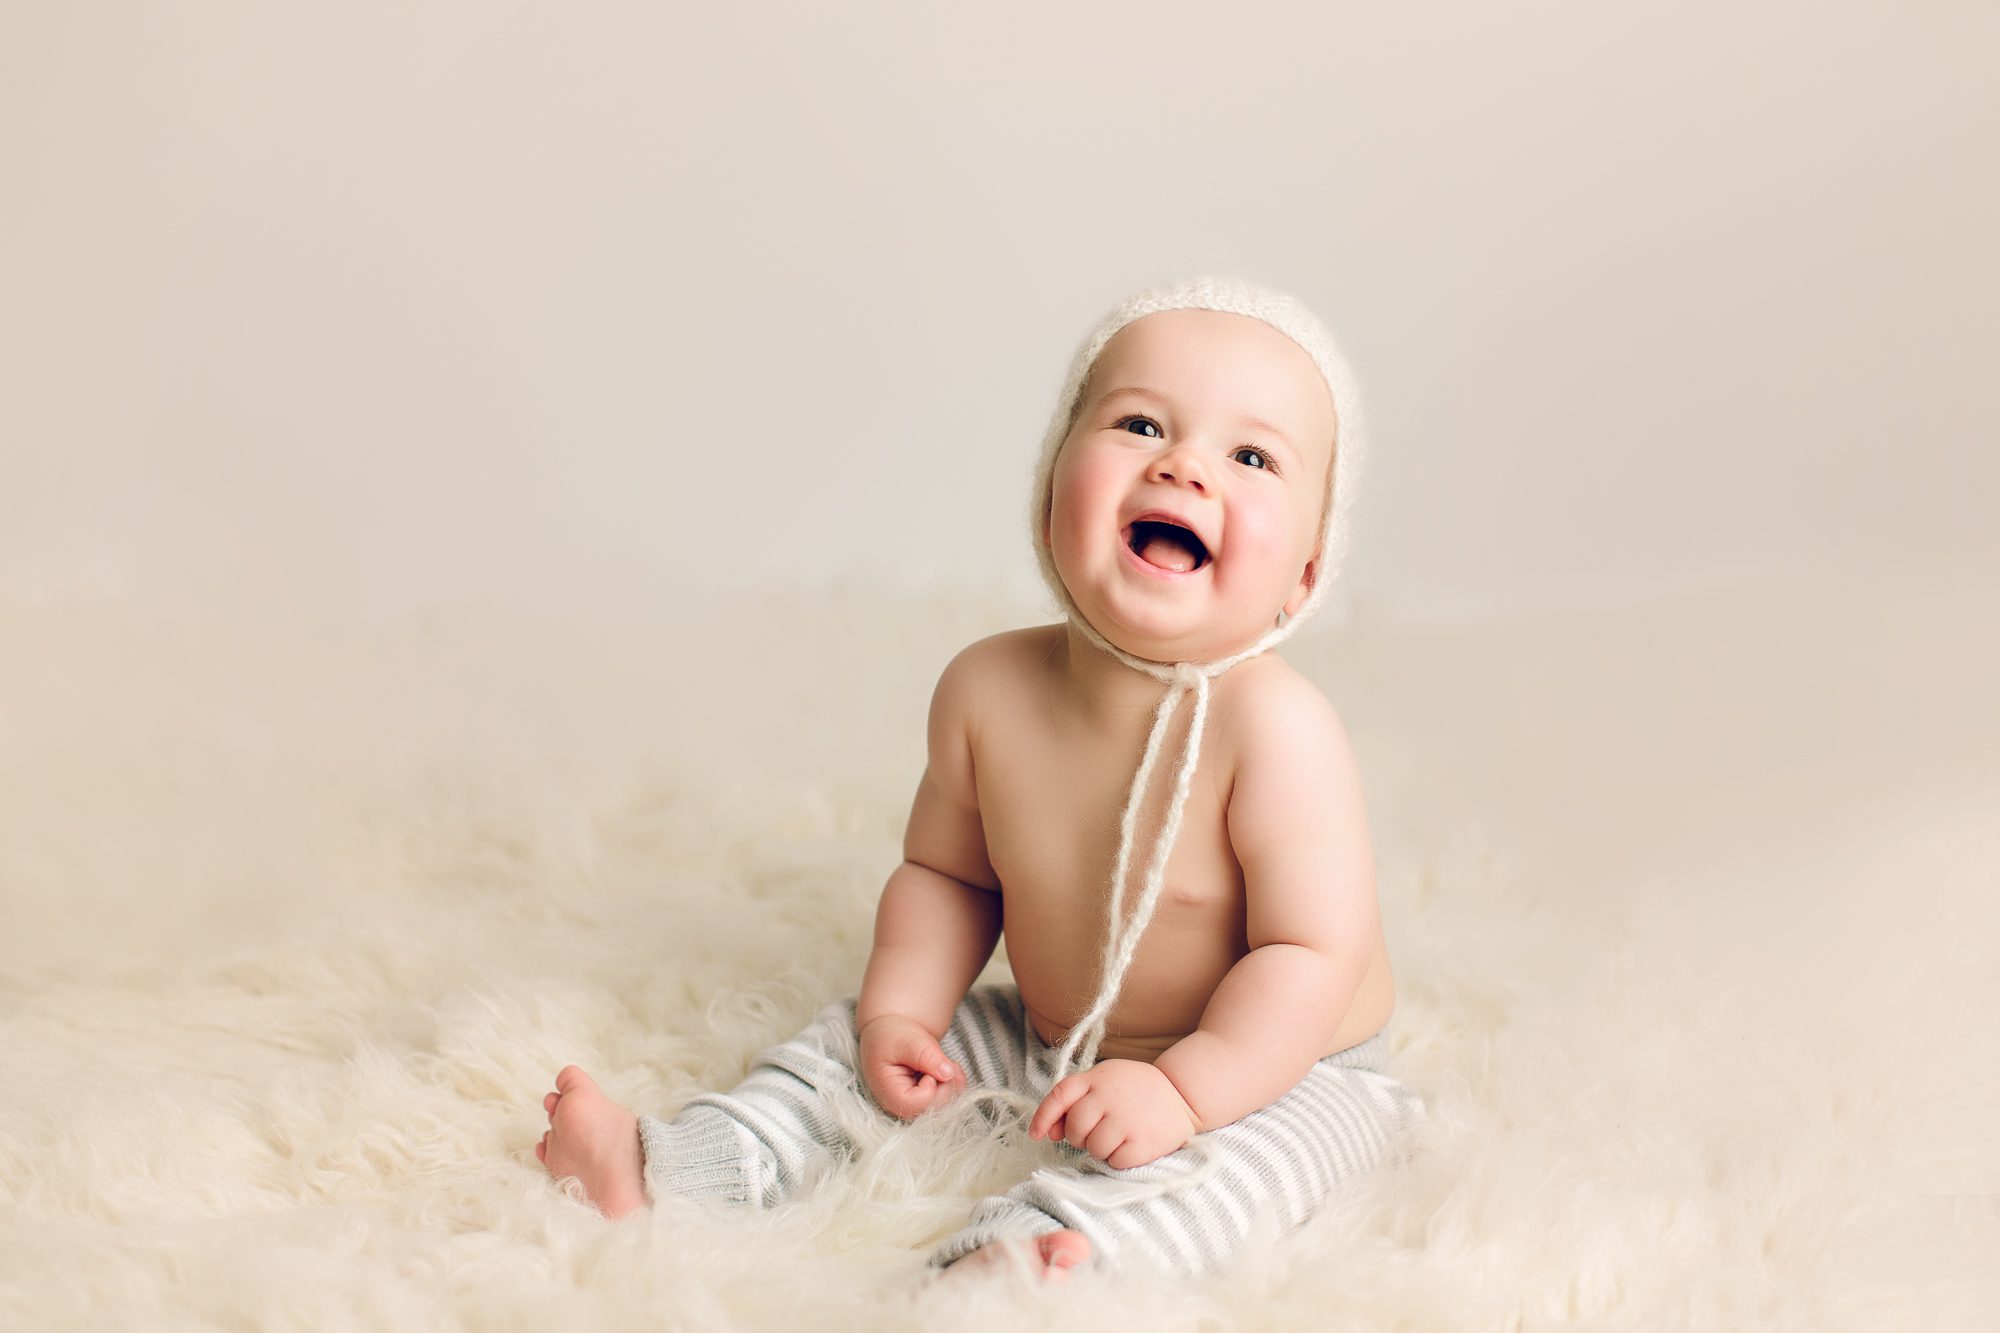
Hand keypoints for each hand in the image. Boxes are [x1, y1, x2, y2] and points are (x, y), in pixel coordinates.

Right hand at [858, 1013, 964, 1119]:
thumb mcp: (907, 1040)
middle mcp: (902, 1106)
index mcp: (889, 1093)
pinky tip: (948, 1069)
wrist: (891, 1035)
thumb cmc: (893, 1037)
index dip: (931, 1084)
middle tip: (946, 1061)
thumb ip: (926, 1056)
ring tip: (947, 1063)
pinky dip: (955, 1085)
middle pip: (934, 1108)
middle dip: (947, 1084)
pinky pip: (949, 1101)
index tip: (928, 1065)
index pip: (919, 1103)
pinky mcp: (926, 1102)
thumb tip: (948, 1073)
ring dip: (954, 1084)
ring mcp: (915, 1106)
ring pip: (945, 1107)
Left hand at [1028, 1058, 1200, 1168]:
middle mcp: (1109, 1096)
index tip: (1037, 1135)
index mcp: (1097, 1077)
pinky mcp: (1142, 1142)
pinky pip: (1114, 1162)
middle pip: (1075, 1128)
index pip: (1059, 1095)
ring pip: (1093, 1148)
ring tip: (1120, 1135)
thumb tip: (1049, 1133)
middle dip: (1081, 1137)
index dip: (1043, 1117)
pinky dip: (1120, 1159)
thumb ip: (1076, 1100)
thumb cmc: (1137, 1091)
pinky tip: (1133, 1144)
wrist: (1184, 1094)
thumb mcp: (1106, 1082)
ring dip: (1102, 1149)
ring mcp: (1126, 1120)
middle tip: (1100, 1131)